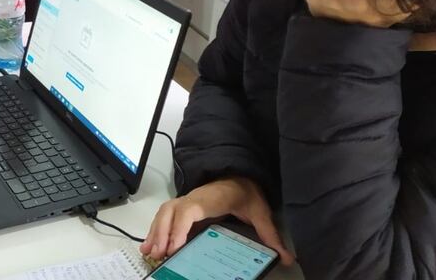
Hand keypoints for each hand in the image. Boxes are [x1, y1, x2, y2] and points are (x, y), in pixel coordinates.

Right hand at [141, 177, 294, 264]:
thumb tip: (286, 257)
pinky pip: (164, 216)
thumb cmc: (246, 193)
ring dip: (155, 232)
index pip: (189, 210)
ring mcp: (186, 201)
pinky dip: (155, 230)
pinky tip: (150, 244)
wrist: (239, 177)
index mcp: (210, 199)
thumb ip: (271, 234)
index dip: (179, 228)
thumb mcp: (261, 212)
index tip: (174, 246)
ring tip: (150, 253)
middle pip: (170, 212)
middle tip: (159, 255)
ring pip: (164, 214)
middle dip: (162, 233)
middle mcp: (193, 198)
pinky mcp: (183, 207)